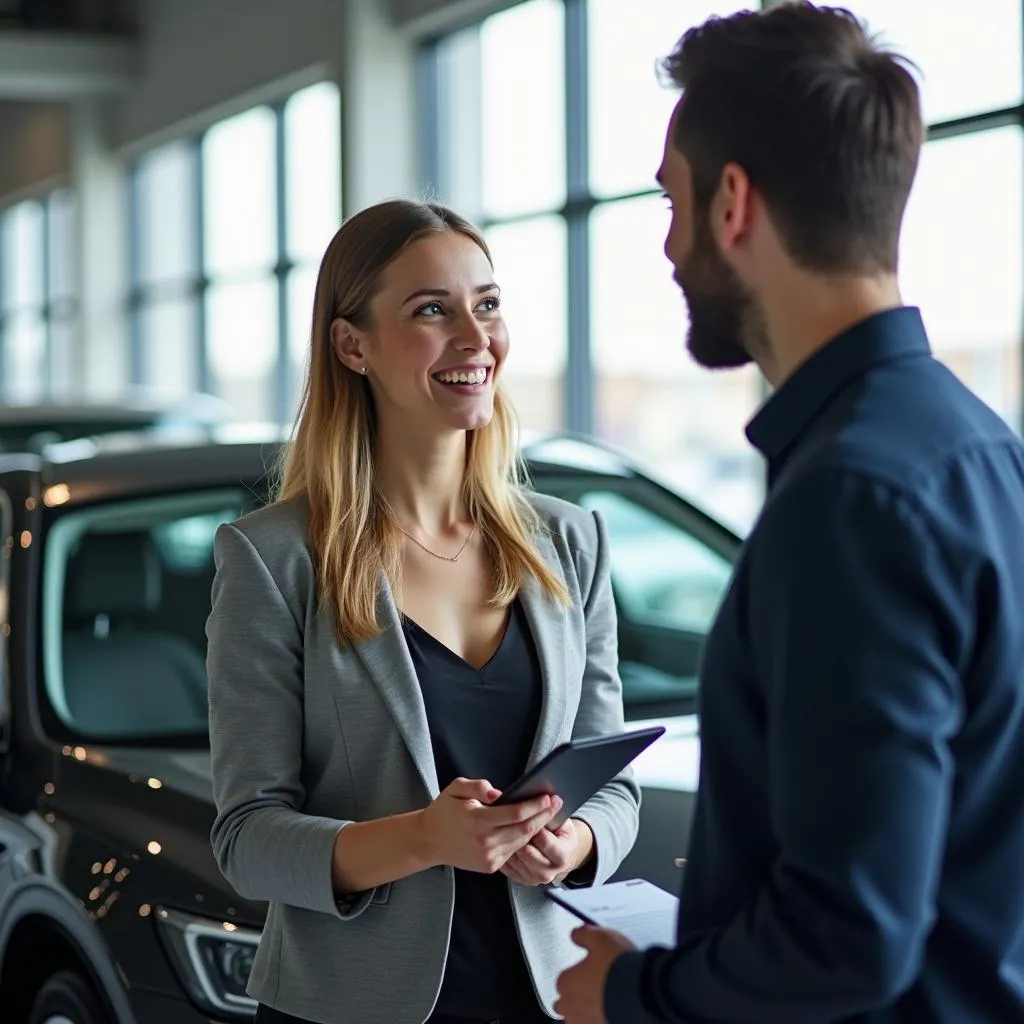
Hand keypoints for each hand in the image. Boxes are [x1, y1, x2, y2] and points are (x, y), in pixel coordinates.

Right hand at [416, 777, 562, 873]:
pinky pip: (513, 851)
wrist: (429, 841)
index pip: (515, 814)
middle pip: (524, 830)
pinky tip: (533, 828)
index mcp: (477, 821)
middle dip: (544, 816)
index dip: (535, 806)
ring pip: (522, 842)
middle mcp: (485, 842)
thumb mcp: (455, 789)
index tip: (549, 797)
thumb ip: (477, 787)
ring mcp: (488, 857)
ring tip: (549, 813)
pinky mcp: (490, 866)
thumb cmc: (443, 811)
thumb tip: (497, 794)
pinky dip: (525, 839)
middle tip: (557, 803)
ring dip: (538, 828)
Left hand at [500, 818, 593, 885]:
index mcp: (562, 855)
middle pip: (526, 850)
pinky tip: (499, 839)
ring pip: (513, 857)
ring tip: (500, 827)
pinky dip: (501, 852)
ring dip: (505, 842)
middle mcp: (548, 871)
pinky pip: (506, 866)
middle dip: (516, 832)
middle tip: (506, 818)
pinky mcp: (521, 880)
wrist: (561, 854)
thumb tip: (549, 798)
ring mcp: (533, 878)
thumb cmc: (560, 833)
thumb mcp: (563, 821)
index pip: (543, 839)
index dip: (533, 824)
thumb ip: (553, 812)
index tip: (523, 812)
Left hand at [554, 926, 635, 1022]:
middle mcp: (572, 1006)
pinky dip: (601, 1018)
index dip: (576, 973)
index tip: (588, 968)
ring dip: (586, 1011)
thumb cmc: (618, 968)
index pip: (563, 979)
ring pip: (578, 1019)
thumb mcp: (599, 938)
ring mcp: (586, 1022)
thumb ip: (583, 935)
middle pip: (565, 1005)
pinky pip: (596, 1023)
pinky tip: (612, 1010)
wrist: (641, 993)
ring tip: (604, 1001)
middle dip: (575, 997)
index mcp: (567, 982)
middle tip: (594, 987)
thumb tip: (576, 935)